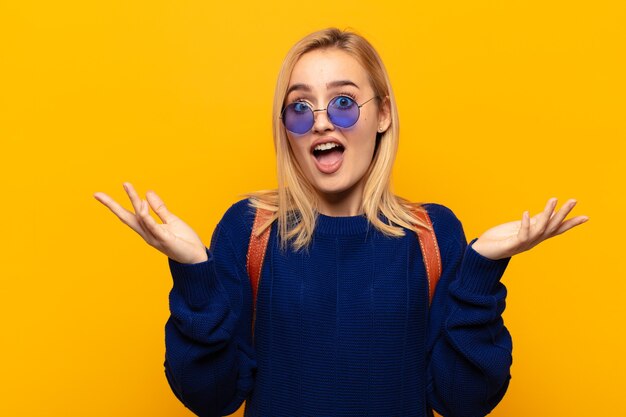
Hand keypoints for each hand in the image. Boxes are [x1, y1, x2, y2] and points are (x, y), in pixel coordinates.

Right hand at [93, 182, 207, 263]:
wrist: (196, 257)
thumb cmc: (184, 241)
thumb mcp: (171, 220)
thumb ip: (159, 208)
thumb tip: (147, 192)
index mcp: (148, 228)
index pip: (130, 214)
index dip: (117, 204)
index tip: (100, 195)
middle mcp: (147, 233)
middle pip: (127, 217)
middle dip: (112, 206)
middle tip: (97, 194)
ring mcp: (154, 237)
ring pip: (139, 217)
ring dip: (133, 200)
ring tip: (127, 185)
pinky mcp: (164, 239)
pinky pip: (152, 225)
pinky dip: (146, 214)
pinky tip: (142, 202)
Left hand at [471, 198, 588, 259]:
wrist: (482, 252)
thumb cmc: (500, 239)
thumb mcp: (520, 228)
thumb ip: (534, 222)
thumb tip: (547, 213)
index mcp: (536, 237)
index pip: (557, 229)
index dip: (571, 223)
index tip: (586, 217)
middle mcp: (533, 241)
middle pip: (552, 227)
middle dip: (563, 214)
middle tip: (573, 200)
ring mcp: (523, 244)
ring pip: (540, 229)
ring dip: (547, 214)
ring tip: (554, 199)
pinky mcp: (512, 245)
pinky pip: (522, 234)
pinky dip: (525, 224)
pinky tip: (526, 212)